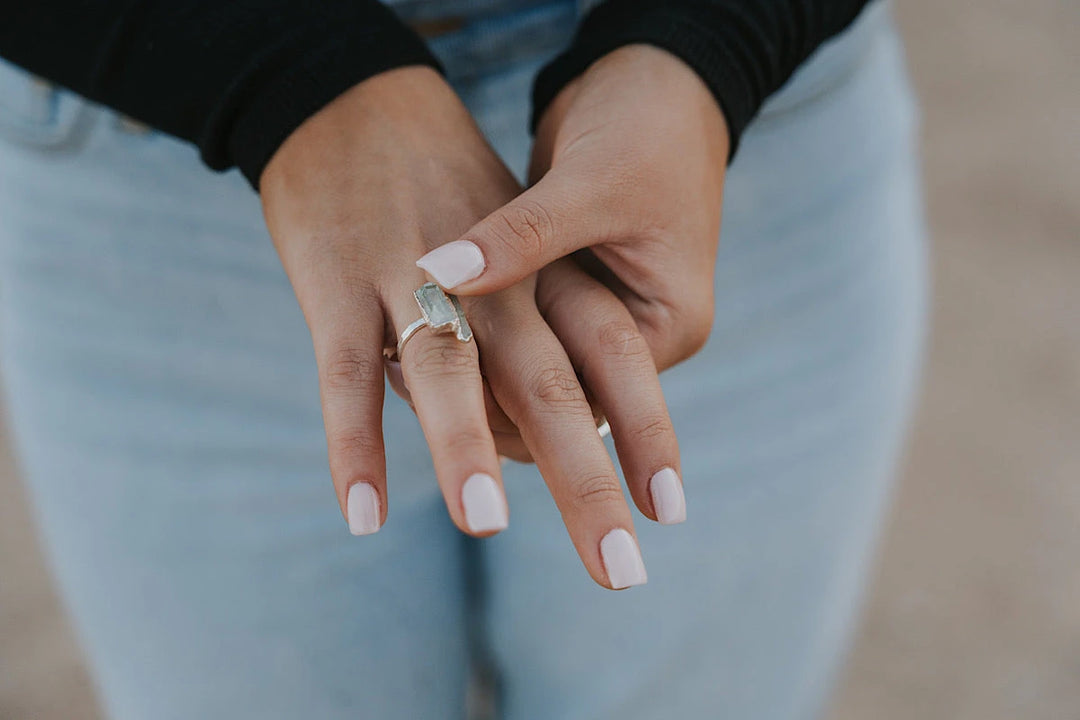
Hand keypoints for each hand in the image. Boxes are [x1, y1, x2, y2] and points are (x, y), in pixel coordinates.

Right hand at [262, 67, 667, 587]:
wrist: (357, 97)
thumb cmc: (443, 191)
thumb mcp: (512, 249)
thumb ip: (532, 336)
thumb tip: (543, 441)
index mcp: (542, 272)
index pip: (612, 361)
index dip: (646, 434)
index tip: (671, 512)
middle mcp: (493, 281)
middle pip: (550, 388)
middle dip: (587, 484)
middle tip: (620, 573)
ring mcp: (410, 275)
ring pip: (448, 374)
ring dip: (466, 449)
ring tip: (486, 525)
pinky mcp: (336, 281)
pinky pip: (347, 374)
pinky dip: (354, 444)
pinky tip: (363, 516)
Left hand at [416, 45, 728, 371]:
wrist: (653, 78)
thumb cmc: (646, 127)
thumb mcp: (589, 184)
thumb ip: (521, 237)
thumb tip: (440, 276)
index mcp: (668, 326)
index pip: (589, 400)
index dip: (516, 401)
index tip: (441, 385)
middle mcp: (638, 333)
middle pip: (560, 396)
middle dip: (491, 394)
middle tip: (405, 376)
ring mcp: (603, 313)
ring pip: (533, 365)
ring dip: (479, 362)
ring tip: (401, 356)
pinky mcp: (570, 288)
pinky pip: (520, 325)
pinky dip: (481, 326)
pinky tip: (423, 320)